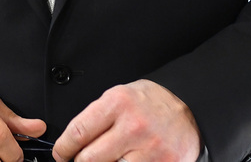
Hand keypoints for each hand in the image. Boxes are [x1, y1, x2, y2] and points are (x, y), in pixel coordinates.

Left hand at [52, 80, 199, 161]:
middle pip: (89, 158)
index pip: (79, 132)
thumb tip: (74, 139)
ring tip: (104, 158)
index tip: (60, 154)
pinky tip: (123, 160)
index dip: (63, 148)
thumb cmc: (152, 103)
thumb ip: (98, 116)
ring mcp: (148, 150)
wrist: (190, 110)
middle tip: (78, 160)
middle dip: (79, 161)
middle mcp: (132, 127)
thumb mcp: (121, 95)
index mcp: (118, 103)